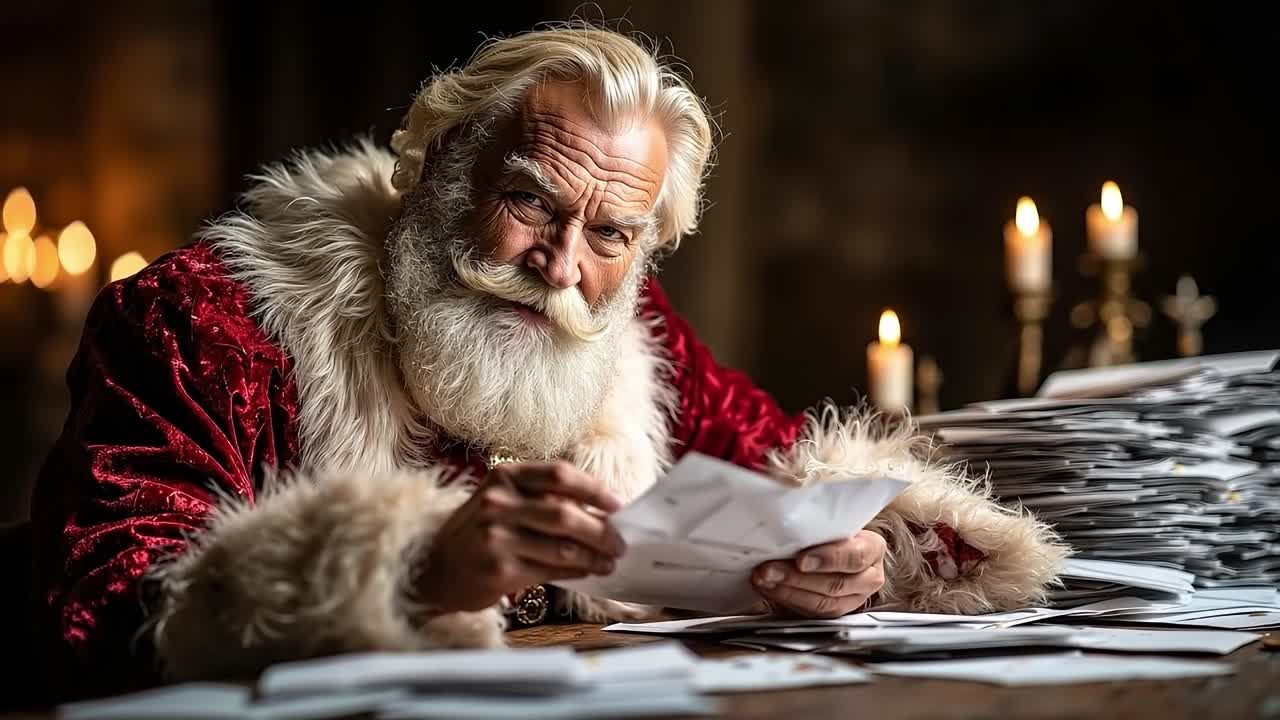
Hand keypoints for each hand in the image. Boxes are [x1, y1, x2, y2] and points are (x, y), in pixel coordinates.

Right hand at [412, 461, 626, 613]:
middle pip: (565, 513)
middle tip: (620, 541)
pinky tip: (588, 572)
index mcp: (504, 476)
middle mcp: (498, 503)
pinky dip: (576, 572)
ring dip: (593, 556)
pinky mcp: (500, 569)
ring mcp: (497, 537)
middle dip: (601, 530)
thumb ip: (542, 498)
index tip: (617, 504)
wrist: (433, 568)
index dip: (594, 489)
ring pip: (562, 546)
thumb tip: (599, 512)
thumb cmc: (477, 532)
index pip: (559, 474)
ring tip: (609, 560)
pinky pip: (551, 570)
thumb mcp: (501, 500)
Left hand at [751, 529, 885, 618]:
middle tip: (769, 570)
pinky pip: (812, 613)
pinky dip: (787, 600)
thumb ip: (819, 525)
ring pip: (823, 603)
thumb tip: (789, 521)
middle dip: (797, 578)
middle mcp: (869, 577)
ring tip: (764, 579)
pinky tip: (769, 589)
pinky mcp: (836, 612)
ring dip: (788, 592)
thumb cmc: (834, 530)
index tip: (801, 559)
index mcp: (872, 549)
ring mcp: (854, 598)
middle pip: (835, 584)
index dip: (827, 559)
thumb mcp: (833, 521)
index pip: (854, 557)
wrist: (835, 546)